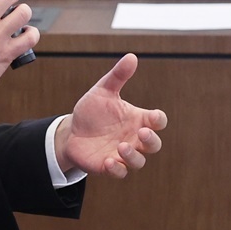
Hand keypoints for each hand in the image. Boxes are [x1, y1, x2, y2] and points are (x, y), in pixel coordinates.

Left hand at [54, 54, 166, 177]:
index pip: (157, 121)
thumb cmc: (92, 111)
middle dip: (151, 140)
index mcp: (137, 119)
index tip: (153, 117)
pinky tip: (109, 161)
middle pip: (154, 145)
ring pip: (139, 161)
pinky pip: (120, 173)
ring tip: (121, 146)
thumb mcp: (103, 91)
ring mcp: (123, 154)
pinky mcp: (109, 166)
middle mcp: (134, 138)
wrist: (71, 131)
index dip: (159, 120)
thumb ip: (118, 76)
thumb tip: (132, 57)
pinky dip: (117, 169)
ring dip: (133, 156)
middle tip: (141, 132)